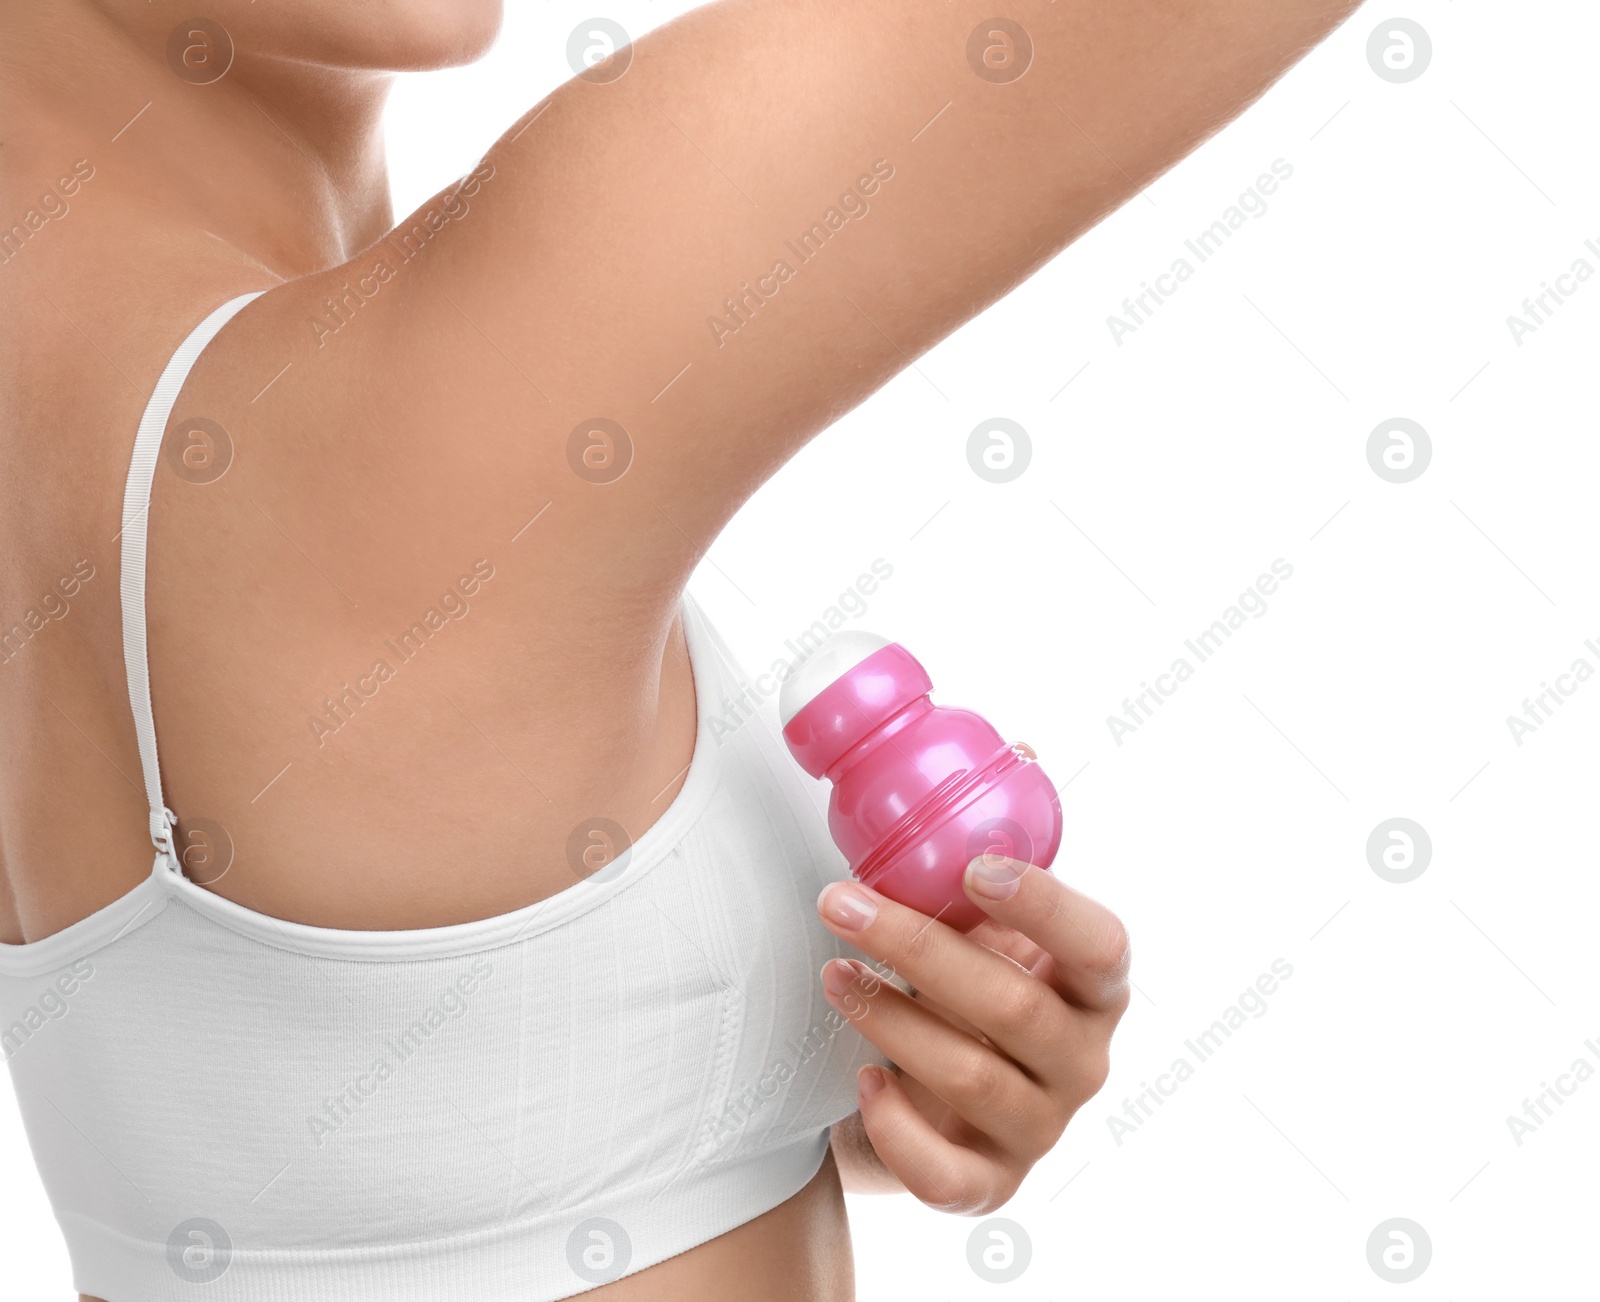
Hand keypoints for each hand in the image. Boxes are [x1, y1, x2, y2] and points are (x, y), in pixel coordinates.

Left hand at [816, 857, 1128, 1214]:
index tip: (973, 869)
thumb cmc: (951, 993)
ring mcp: (1040, 1127)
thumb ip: (966, 892)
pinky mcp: (991, 1184)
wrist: (918, 1093)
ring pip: (971, 1076)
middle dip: (917, 948)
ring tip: (835, 977)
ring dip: (889, 1018)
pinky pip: (946, 1173)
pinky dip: (897, 1128)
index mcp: (1092, 988)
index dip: (1045, 906)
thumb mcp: (972, 938)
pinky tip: (864, 1081)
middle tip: (843, 905)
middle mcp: (1082, 1061)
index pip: (1100, 945)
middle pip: (1012, 1007)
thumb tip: (920, 824)